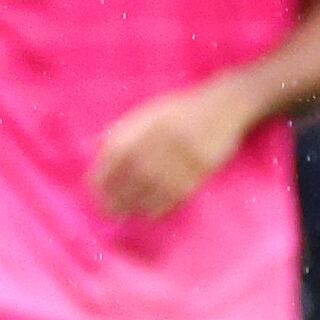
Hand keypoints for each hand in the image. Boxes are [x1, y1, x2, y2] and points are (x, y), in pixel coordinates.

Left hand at [87, 80, 257, 221]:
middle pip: (134, 174)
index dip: (102, 175)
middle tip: (107, 211)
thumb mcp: (150, 112)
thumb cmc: (182, 111)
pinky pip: (178, 193)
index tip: (94, 190)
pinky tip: (149, 212)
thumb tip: (97, 150)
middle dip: (117, 196)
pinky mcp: (203, 168)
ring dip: (136, 205)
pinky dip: (160, 206)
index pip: (116, 154)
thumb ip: (124, 130)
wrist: (225, 105)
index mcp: (148, 123)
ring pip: (155, 188)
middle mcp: (165, 138)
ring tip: (125, 214)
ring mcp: (185, 155)